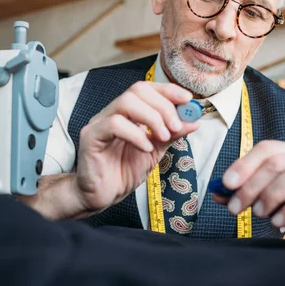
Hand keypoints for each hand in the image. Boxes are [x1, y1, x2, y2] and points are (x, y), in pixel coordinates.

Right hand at [74, 81, 199, 212]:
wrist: (103, 196)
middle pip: (137, 91)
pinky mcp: (91, 137)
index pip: (147, 89)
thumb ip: (172, 134)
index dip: (168, 90)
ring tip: (163, 137)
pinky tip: (145, 148)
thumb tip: (194, 121)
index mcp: (127, 113)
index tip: (187, 99)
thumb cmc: (124, 172)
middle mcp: (112, 112)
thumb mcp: (156, 151)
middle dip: (163, 106)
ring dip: (152, 118)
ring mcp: (100, 123)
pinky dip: (135, 134)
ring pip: (126, 103)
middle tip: (175, 126)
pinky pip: (114, 124)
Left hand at [214, 140, 284, 232]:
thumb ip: (246, 193)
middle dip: (251, 185)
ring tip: (259, 214)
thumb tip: (217, 192)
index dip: (244, 164)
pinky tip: (279, 223)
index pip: (267, 148)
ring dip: (271, 195)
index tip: (225, 184)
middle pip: (277, 162)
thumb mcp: (270, 201)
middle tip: (236, 207)